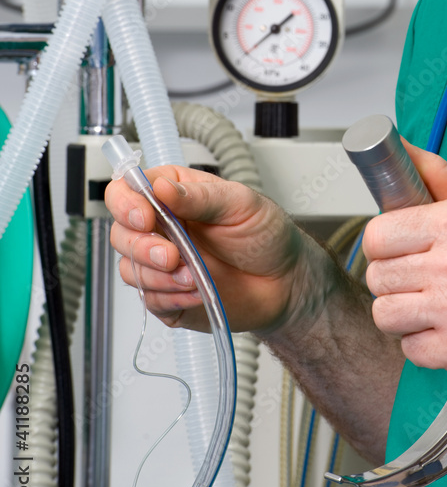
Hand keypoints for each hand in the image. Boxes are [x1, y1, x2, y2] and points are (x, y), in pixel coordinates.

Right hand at [106, 166, 305, 332]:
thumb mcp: (240, 203)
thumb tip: (163, 187)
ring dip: (158, 276)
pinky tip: (198, 291)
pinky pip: (150, 300)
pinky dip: (171, 298)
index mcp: (173, 195)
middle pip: (120, 233)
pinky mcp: (168, 295)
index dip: (126, 203)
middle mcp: (162, 227)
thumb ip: (199, 196)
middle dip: (142, 247)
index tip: (145, 217)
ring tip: (193, 275)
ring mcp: (162, 263)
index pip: (127, 190)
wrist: (286, 282)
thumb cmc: (266, 235)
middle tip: (173, 255)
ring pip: (130, 269)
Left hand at [362, 141, 446, 386]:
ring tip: (430, 306)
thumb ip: (435, 174)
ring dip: (402, 314)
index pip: (377, 235)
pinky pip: (409, 350)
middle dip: (393, 280)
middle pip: (376, 276)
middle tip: (420, 280)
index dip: (383, 245)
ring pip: (384, 315)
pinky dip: (424, 345)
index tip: (398, 250)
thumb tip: (395, 145)